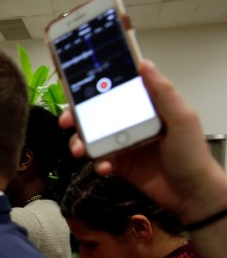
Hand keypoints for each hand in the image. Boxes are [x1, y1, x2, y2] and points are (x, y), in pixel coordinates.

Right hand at [61, 60, 226, 224]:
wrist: (190, 194)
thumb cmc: (191, 154)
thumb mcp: (181, 119)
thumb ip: (163, 92)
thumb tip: (144, 64)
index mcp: (145, 107)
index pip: (116, 90)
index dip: (94, 87)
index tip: (75, 87)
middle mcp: (131, 122)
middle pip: (96, 113)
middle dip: (76, 116)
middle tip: (66, 122)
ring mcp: (122, 144)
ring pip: (92, 137)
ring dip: (80, 142)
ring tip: (79, 150)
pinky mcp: (118, 165)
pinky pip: (98, 160)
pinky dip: (97, 164)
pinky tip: (104, 168)